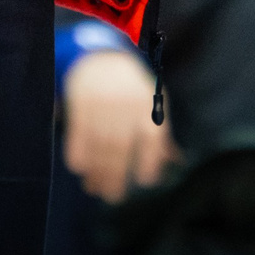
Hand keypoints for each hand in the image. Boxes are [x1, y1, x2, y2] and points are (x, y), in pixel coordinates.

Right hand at [61, 48, 176, 201]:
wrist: (99, 56)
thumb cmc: (131, 85)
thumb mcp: (151, 100)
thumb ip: (160, 131)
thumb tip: (176, 161)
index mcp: (148, 103)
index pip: (153, 137)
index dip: (150, 160)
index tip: (145, 181)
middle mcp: (126, 104)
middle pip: (121, 146)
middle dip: (116, 176)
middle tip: (113, 198)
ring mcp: (102, 102)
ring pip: (99, 144)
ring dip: (96, 170)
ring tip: (94, 188)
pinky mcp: (81, 101)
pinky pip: (78, 132)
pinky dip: (78, 152)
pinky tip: (79, 168)